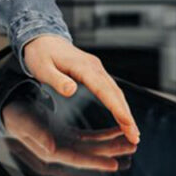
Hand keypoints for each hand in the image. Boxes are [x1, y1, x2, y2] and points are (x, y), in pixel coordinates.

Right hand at [2, 99, 134, 175]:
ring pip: (93, 145)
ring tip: (129, 142)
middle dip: (111, 152)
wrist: (8, 109)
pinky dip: (104, 134)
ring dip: (112, 144)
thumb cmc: (14, 116)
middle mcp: (61, 149)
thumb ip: (38, 137)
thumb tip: (51, 150)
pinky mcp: (68, 134)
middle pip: (90, 154)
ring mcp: (66, 142)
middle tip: (131, 148)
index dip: (95, 162)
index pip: (76, 159)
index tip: (113, 164)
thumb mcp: (24, 124)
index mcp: (49, 150)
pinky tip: (116, 131)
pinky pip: (90, 137)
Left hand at [22, 35, 139, 143]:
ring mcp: (96, 69)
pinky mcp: (95, 72)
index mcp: (83, 67)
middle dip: (127, 115)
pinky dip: (119, 104)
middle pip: (115, 93)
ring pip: (116, 92)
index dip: (117, 108)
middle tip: (135, 136)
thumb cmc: (40, 54)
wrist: (42, 39)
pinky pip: (111, 89)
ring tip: (133, 131)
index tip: (127, 123)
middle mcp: (94, 67)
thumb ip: (56, 80)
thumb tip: (71, 90)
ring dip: (126, 111)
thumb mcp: (42, 68)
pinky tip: (122, 116)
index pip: (104, 90)